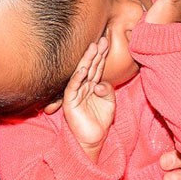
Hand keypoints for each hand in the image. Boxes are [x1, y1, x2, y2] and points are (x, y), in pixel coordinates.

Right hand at [61, 38, 114, 162]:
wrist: (93, 139)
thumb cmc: (101, 121)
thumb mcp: (110, 103)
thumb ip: (108, 90)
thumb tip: (100, 84)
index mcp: (92, 86)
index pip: (97, 67)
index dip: (102, 55)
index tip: (107, 42)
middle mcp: (83, 87)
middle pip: (90, 67)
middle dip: (95, 53)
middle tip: (101, 40)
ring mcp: (76, 93)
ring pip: (81, 73)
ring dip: (87, 60)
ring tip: (92, 49)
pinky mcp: (70, 101)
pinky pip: (73, 87)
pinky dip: (78, 77)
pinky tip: (83, 68)